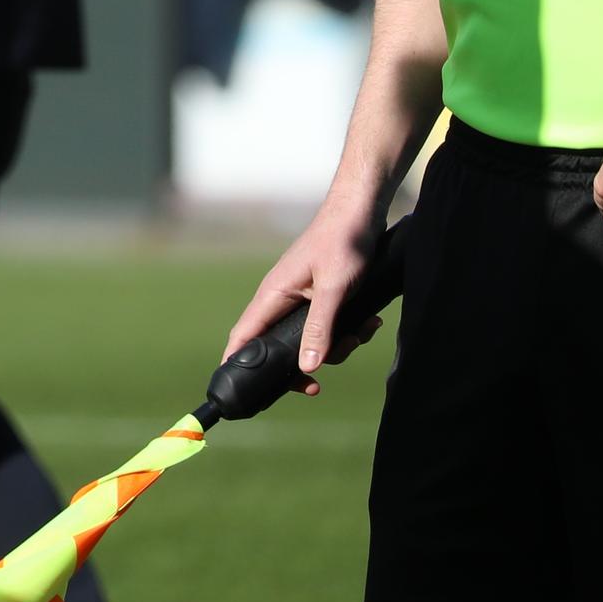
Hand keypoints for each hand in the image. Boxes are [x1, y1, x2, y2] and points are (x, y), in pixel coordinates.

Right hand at [223, 196, 383, 393]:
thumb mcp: (334, 289)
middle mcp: (281, 299)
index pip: (243, 335)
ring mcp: (299, 298)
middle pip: (278, 347)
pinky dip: (347, 331)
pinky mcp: (318, 297)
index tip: (234, 389)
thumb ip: (320, 328)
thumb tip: (307, 367)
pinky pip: (326, 327)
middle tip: (316, 386)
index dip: (234, 362)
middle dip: (302, 366)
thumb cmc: (342, 243)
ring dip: (336, 346)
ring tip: (361, 333)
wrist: (360, 212)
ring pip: (308, 340)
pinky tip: (368, 322)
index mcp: (273, 295)